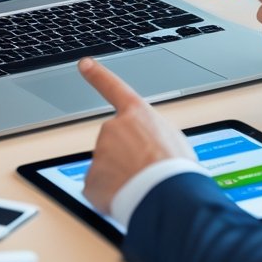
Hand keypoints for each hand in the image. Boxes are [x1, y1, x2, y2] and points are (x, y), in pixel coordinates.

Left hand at [78, 56, 193, 214]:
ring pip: (108, 169)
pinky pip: (101, 189)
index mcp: (136, 115)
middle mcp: (113, 128)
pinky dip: (111, 196)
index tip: (84, 64)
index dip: (97, 75)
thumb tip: (145, 151)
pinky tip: (127, 198)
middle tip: (146, 172)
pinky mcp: (91, 179)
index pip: (112, 88)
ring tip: (142, 186)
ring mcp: (99, 153)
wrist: (167, 195)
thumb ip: (152, 136)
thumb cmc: (177, 169)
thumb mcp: (174, 140)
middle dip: (126, 159)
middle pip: (114, 144)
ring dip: (121, 178)